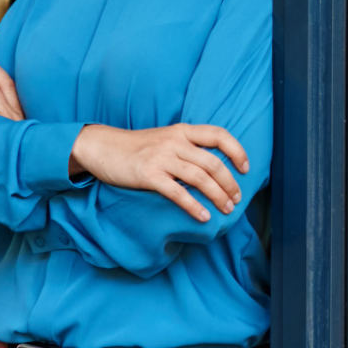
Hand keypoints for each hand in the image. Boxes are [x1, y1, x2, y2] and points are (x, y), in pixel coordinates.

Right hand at [69, 124, 248, 222]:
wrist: (102, 147)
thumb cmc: (135, 147)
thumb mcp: (164, 138)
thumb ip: (186, 146)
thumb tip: (212, 166)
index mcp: (181, 131)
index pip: (218, 134)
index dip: (237, 150)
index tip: (245, 168)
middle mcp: (174, 142)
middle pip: (213, 163)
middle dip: (230, 184)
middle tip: (237, 199)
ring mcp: (161, 158)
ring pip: (200, 178)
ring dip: (218, 196)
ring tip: (227, 209)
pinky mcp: (149, 175)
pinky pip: (178, 193)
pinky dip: (194, 206)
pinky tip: (204, 217)